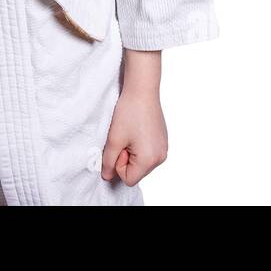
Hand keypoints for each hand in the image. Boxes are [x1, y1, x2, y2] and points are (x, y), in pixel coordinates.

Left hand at [101, 50, 167, 185]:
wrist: (142, 91)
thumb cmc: (129, 113)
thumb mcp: (114, 139)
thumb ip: (108, 161)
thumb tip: (107, 176)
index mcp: (150, 160)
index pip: (129, 179)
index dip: (118, 164)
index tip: (119, 145)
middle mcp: (161, 158)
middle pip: (136, 172)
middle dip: (125, 158)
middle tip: (123, 138)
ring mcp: (164, 149)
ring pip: (141, 163)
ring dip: (131, 152)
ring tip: (130, 133)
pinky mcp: (163, 141)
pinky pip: (148, 153)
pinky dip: (139, 146)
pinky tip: (137, 130)